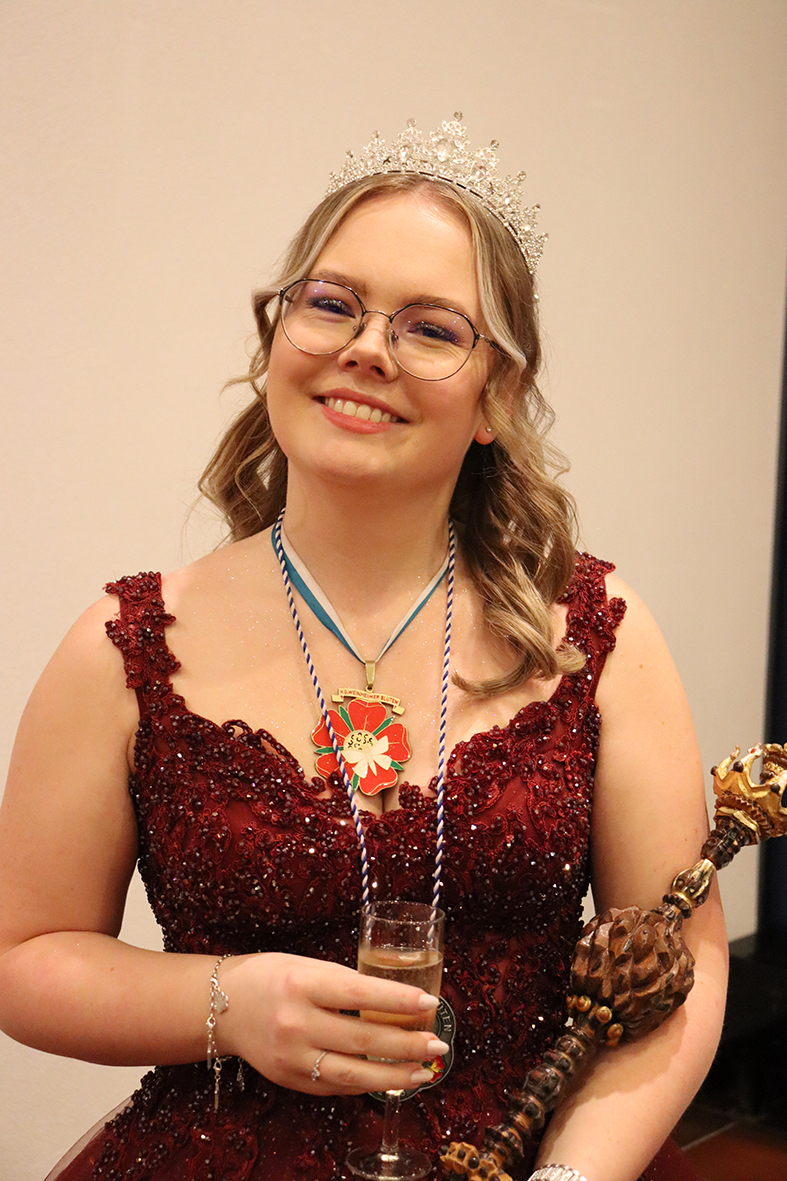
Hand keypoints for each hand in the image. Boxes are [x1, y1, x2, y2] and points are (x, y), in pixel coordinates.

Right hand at [217, 953, 445, 1094]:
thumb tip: (394, 1003)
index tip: (429, 1004)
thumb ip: (345, 984)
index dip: (398, 1001)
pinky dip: (367, 1084)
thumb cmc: (271, 976)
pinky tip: (391, 1080)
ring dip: (395, 1075)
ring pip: (353, 1073)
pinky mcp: (290, 1080)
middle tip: (438, 1044)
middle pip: (363, 1039)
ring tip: (425, 1072)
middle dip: (407, 1044)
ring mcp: (291, 1057)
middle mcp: (295, 1023)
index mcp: (302, 984)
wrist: (223, 1006)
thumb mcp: (307, 966)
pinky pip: (336, 1086)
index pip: (359, 994)